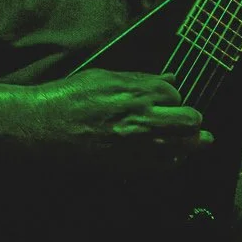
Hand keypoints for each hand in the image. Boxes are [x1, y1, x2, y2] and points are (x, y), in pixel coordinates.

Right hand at [27, 69, 211, 167]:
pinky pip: (165, 165)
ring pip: (183, 145)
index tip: (165, 99)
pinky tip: (173, 154)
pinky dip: (174, 159)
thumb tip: (170, 76)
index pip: (175, 93)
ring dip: (190, 141)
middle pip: (189, 120)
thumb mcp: (107, 77)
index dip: (172, 96)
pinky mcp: (128, 163)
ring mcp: (136, 143)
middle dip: (191, 118)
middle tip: (188, 119)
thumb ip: (142, 79)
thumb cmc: (72, 96)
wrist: (46, 126)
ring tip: (195, 140)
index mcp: (136, 92)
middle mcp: (142, 118)